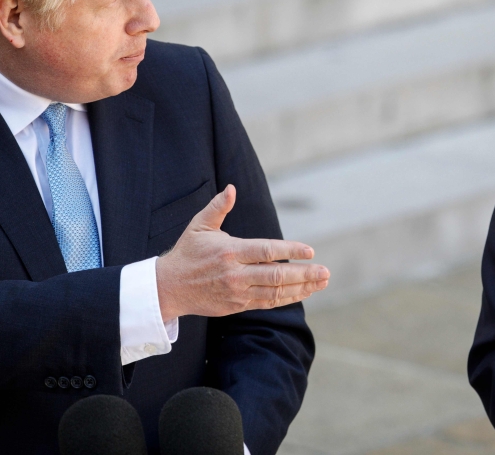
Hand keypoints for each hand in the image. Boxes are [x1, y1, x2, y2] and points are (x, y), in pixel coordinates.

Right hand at [155, 185, 329, 320]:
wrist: (168, 288)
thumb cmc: (187, 252)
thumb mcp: (199, 226)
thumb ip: (217, 207)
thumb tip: (231, 188)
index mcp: (230, 252)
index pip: (266, 251)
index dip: (290, 251)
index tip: (310, 251)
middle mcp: (236, 274)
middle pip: (276, 275)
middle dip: (304, 274)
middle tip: (325, 271)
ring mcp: (238, 292)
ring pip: (275, 292)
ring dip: (302, 288)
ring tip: (322, 282)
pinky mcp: (238, 305)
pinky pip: (268, 303)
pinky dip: (288, 298)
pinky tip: (304, 292)